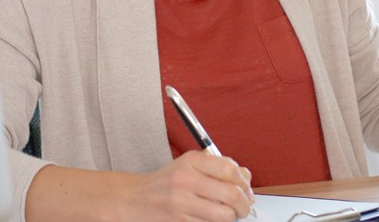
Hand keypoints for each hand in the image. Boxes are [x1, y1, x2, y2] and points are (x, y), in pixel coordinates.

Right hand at [123, 150, 254, 220]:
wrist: (133, 199)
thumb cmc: (166, 182)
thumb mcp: (189, 165)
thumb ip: (218, 167)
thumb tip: (246, 176)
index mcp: (191, 162)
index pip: (229, 168)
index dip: (244, 181)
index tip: (246, 188)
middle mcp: (186, 180)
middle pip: (231, 194)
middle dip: (244, 204)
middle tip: (244, 207)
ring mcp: (181, 203)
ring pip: (223, 215)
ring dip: (232, 218)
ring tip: (229, 215)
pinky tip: (213, 220)